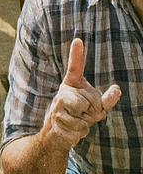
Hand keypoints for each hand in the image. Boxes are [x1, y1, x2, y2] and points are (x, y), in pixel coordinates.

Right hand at [41, 37, 119, 151]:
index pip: (75, 68)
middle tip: (84, 115)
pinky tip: (70, 129)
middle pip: (92, 102)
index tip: (78, 40)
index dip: (77, 55)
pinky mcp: (55, 119)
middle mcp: (63, 91)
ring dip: (86, 124)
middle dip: (95, 114)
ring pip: (85, 116)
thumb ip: (107, 99)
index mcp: (72, 84)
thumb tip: (117, 89)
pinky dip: (79, 132)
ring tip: (75, 122)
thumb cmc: (78, 115)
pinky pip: (78, 127)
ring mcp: (57, 104)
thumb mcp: (96, 107)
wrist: (57, 132)